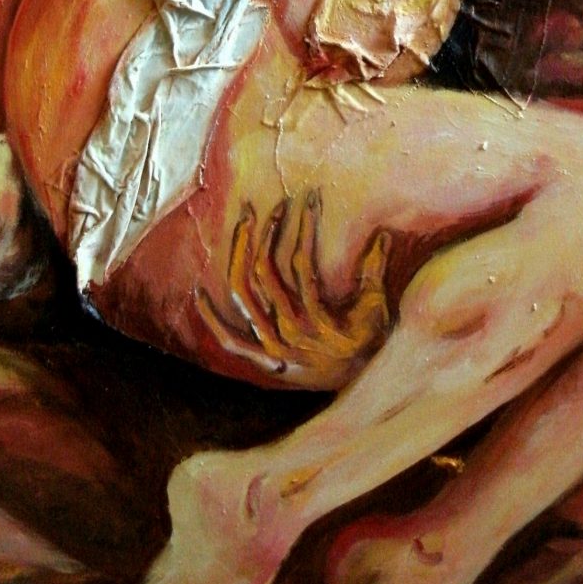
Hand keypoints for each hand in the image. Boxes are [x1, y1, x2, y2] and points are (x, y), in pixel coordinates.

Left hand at [195, 193, 391, 389]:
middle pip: (266, 273)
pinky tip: (198, 293)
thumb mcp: (376, 306)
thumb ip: (375, 271)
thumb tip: (383, 233)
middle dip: (268, 232)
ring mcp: (273, 348)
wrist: (361, 384)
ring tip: (244, 223)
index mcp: (318, 319)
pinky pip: (230, 341)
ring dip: (240, 255)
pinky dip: (212, 320)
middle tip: (273, 204)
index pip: (303, 263)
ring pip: (243, 297)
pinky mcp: (263, 362)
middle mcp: (290, 333)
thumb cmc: (369, 339)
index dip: (304, 227)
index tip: (309, 199)